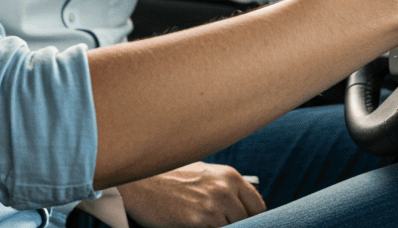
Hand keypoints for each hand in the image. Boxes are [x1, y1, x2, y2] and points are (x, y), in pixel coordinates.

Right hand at [118, 162, 265, 227]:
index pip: (258, 205)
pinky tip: (197, 226)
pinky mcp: (199, 221)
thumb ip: (224, 188)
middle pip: (248, 221)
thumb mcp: (202, 174)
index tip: (247, 224)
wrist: (139, 184)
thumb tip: (240, 208)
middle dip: (237, 226)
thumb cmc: (168, 179)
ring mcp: (213, 206)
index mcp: (230, 176)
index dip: (254, 218)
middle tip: (221, 224)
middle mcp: (225, 189)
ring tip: (207, 224)